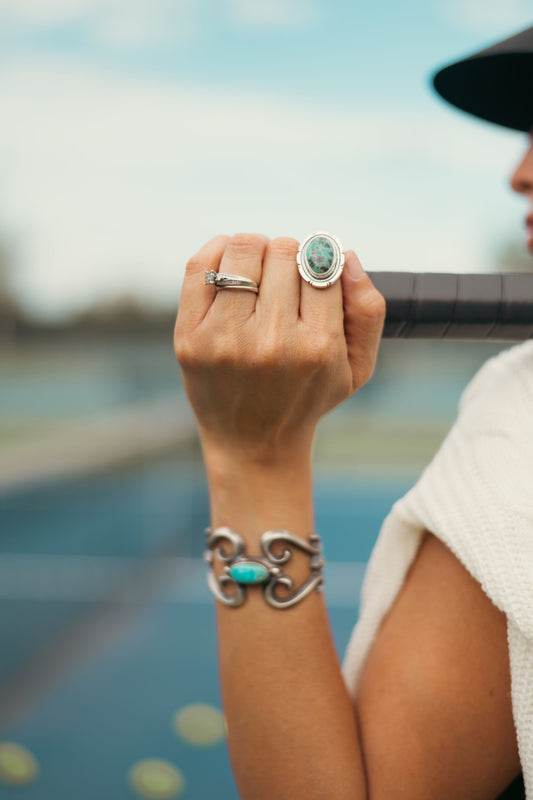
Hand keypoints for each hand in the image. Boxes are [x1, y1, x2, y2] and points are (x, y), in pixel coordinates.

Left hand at [174, 233, 385, 464]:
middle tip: (285, 278)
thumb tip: (345, 255)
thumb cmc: (308, 396)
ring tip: (259, 271)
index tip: (312, 272)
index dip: (318, 260)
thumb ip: (368, 310)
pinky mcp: (190, 338)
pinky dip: (218, 251)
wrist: (254, 442)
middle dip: (288, 256)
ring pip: (243, 250)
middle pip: (283, 253)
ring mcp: (225, 340)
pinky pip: (201, 267)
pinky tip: (230, 262)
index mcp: (318, 347)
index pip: (320, 265)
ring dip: (256, 250)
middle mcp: (271, 343)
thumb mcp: (357, 367)